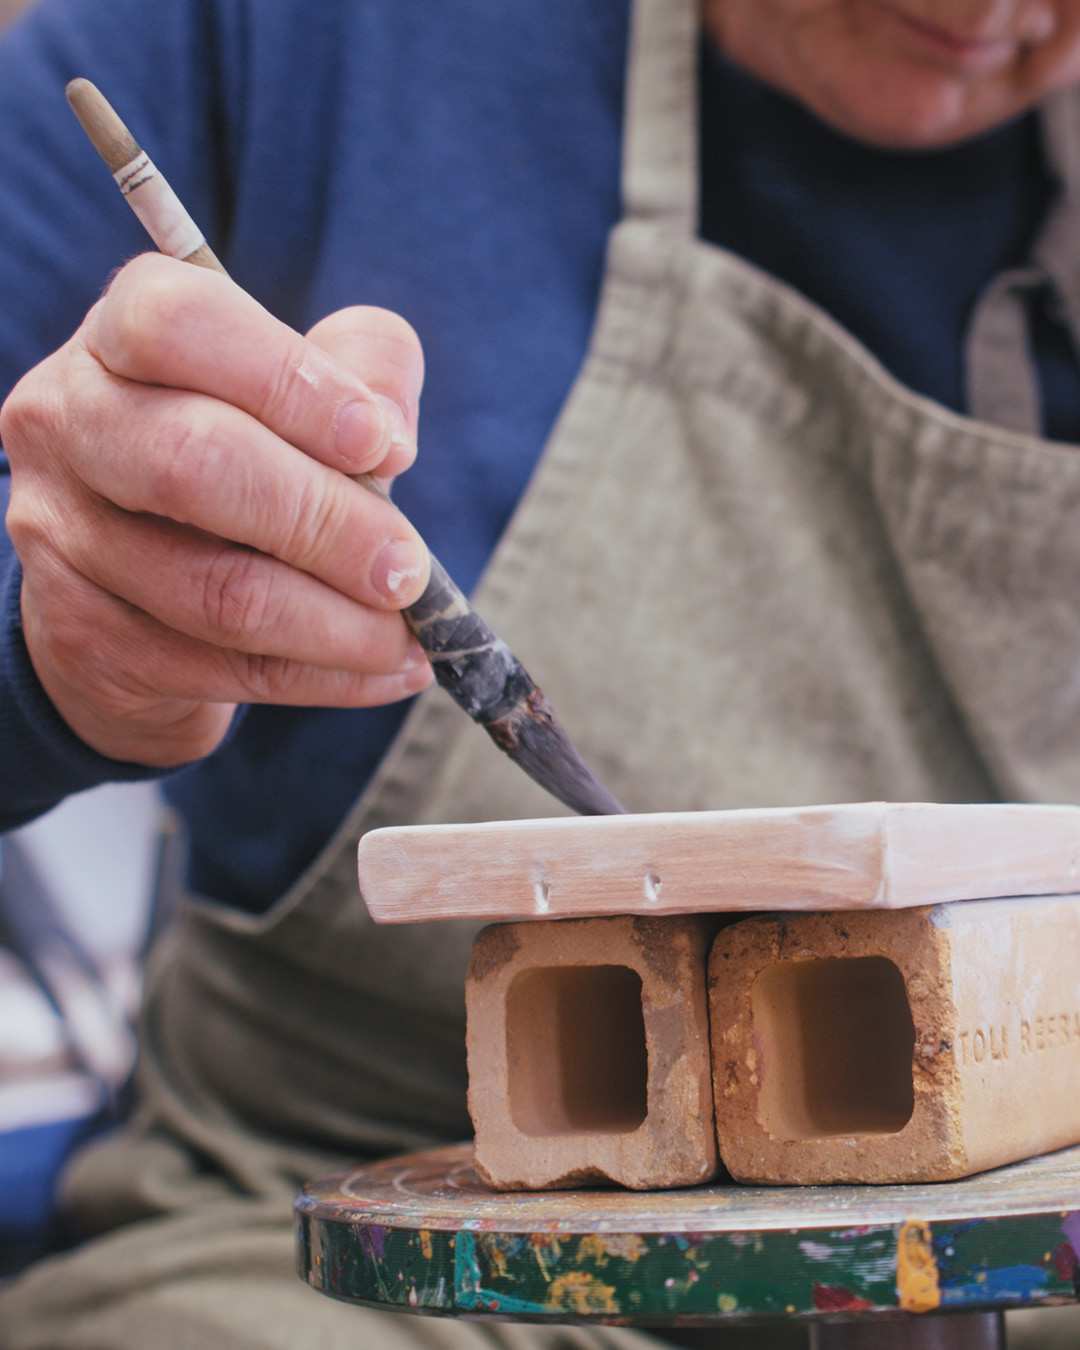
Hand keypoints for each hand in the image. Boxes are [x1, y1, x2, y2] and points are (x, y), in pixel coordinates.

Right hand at [0, 253, 433, 766]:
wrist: (137, 586)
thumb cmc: (242, 456)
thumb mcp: (302, 388)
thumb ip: (362, 369)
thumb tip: (391, 431)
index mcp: (118, 335)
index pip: (180, 324)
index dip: (291, 382)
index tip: (382, 443)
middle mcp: (66, 424)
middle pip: (197, 464)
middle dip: (330, 524)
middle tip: (408, 567)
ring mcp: (62, 538)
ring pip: (218, 592)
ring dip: (341, 625)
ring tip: (409, 633)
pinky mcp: (85, 639)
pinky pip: (227, 670)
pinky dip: (327, 676)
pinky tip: (386, 670)